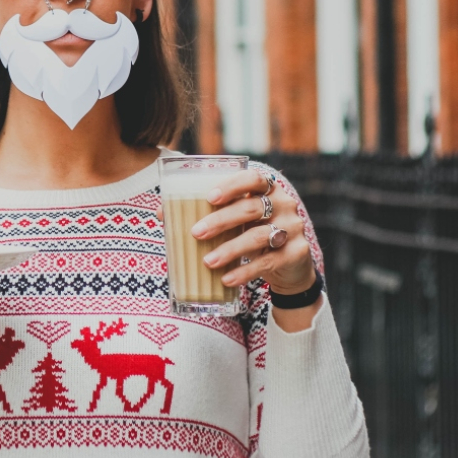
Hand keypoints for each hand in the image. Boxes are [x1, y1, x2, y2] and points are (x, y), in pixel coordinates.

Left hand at [191, 168, 315, 295]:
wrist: (291, 263)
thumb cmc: (253, 232)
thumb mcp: (236, 219)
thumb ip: (208, 212)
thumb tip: (161, 211)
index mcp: (268, 188)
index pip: (254, 178)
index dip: (232, 186)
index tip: (209, 197)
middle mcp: (284, 204)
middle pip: (251, 208)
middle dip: (220, 220)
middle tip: (195, 233)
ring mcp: (293, 228)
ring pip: (258, 236)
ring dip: (230, 249)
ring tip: (207, 261)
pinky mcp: (296, 253)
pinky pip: (267, 262)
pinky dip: (244, 271)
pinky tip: (226, 279)